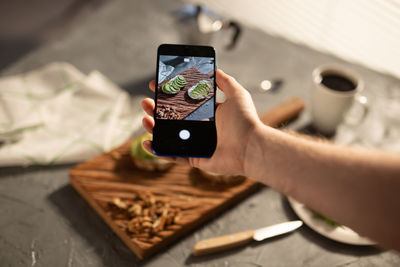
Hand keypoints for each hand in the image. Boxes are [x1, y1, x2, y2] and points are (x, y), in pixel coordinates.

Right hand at [141, 69, 260, 174]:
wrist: (251, 147)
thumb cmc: (245, 121)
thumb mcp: (236, 94)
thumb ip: (225, 81)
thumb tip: (215, 69)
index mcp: (208, 114)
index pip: (183, 102)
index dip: (169, 94)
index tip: (156, 86)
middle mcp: (200, 128)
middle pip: (172, 118)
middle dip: (156, 109)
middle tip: (146, 102)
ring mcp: (196, 144)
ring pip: (169, 136)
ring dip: (154, 128)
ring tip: (145, 119)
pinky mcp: (195, 159)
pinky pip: (173, 156)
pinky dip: (159, 151)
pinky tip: (148, 142)